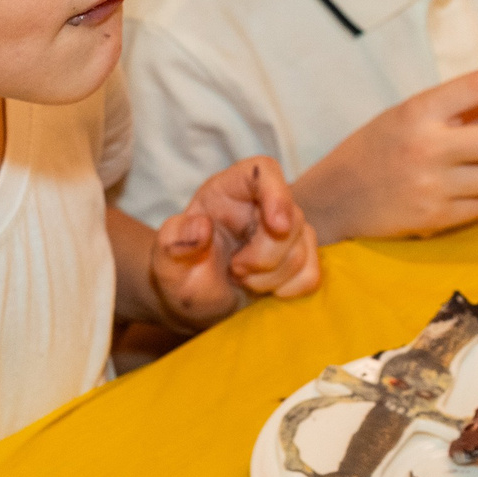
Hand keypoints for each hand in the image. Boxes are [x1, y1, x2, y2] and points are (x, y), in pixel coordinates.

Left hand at [150, 157, 319, 329]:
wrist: (198, 306)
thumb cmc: (182, 277)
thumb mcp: (165, 263)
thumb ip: (173, 242)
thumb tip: (201, 226)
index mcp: (228, 191)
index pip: (262, 171)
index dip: (277, 193)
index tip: (278, 226)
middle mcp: (261, 204)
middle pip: (291, 217)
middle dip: (265, 257)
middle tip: (236, 271)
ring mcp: (286, 231)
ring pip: (304, 249)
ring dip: (272, 278)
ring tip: (243, 281)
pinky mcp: (301, 257)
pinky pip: (312, 273)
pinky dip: (290, 290)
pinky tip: (267, 292)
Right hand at [293, 65, 477, 240]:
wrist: (331, 200)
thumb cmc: (375, 149)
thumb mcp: (413, 117)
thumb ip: (467, 112)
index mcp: (420, 111)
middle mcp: (429, 147)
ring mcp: (433, 186)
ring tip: (466, 166)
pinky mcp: (436, 219)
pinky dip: (477, 197)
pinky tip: (449, 191)